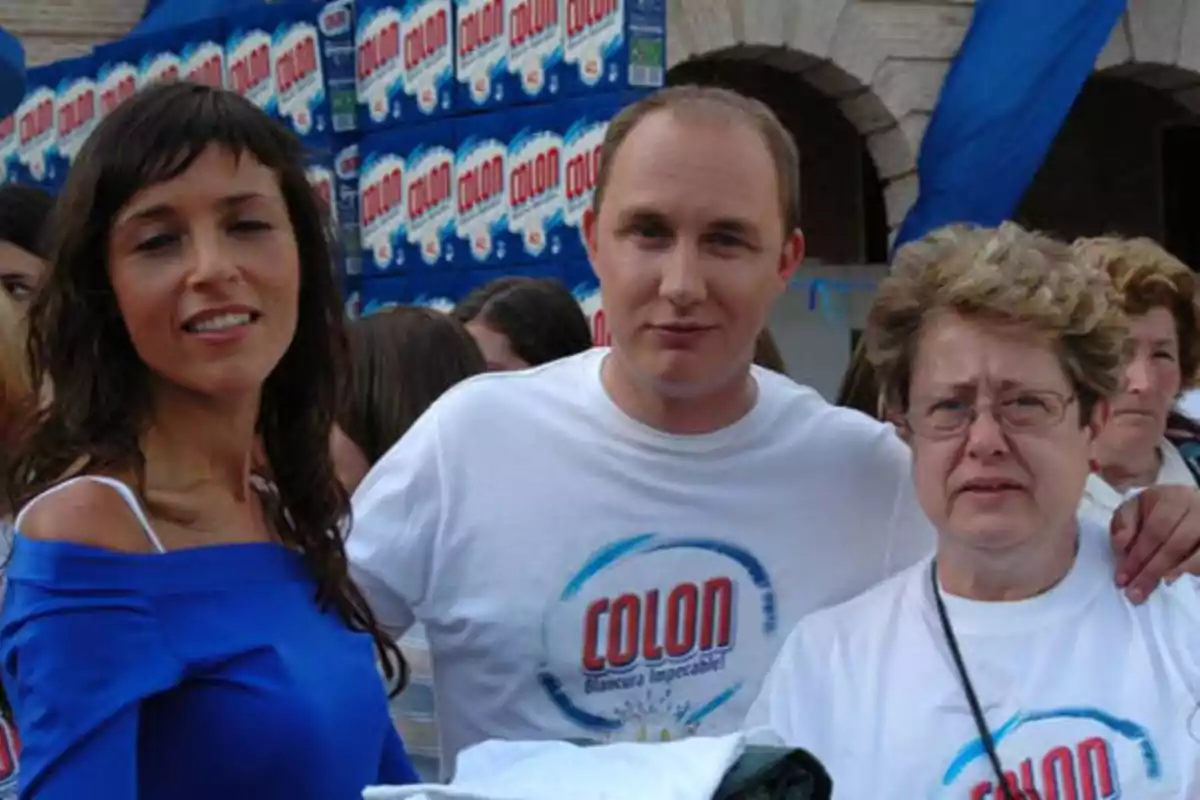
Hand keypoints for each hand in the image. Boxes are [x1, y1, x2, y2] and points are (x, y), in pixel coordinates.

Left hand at [1111, 485, 1199, 603]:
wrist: (1190, 506)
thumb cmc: (1157, 509)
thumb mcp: (1136, 508)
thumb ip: (1124, 523)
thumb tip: (1121, 545)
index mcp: (1173, 499)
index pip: (1154, 531)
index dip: (1137, 557)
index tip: (1122, 578)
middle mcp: (1198, 510)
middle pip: (1175, 546)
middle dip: (1151, 572)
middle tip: (1135, 592)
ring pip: (1197, 556)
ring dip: (1175, 574)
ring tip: (1157, 588)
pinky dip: (1194, 572)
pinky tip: (1177, 582)